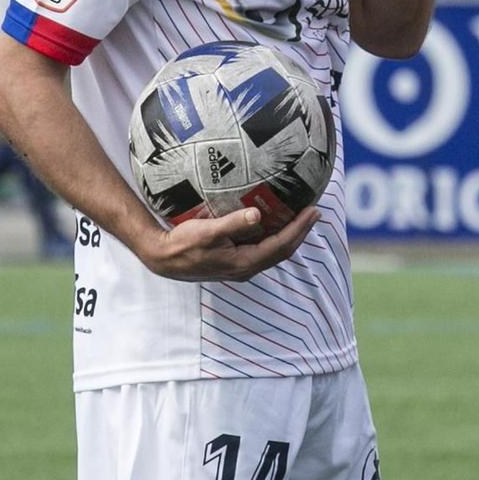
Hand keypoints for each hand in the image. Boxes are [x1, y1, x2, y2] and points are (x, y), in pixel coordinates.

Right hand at [132, 206, 320, 281]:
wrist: (163, 259)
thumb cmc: (182, 243)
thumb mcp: (206, 231)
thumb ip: (232, 224)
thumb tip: (257, 215)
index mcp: (244, 263)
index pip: (281, 245)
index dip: (299, 228)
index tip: (313, 211)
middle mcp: (247, 268)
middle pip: (283, 250)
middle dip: (301, 231)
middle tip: (315, 211)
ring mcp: (241, 267)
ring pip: (274, 251)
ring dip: (291, 235)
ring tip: (303, 217)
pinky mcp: (235, 262)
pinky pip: (264, 250)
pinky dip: (276, 237)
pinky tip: (277, 224)